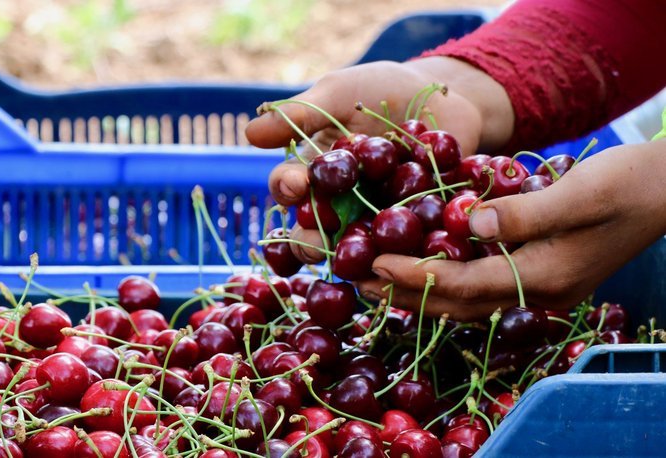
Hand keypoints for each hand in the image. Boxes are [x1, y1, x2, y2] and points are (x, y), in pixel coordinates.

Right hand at [246, 57, 512, 262]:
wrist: (445, 96)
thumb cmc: (382, 89)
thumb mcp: (340, 94)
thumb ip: (299, 114)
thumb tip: (249, 133)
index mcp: (315, 170)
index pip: (288, 186)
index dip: (286, 187)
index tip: (296, 182)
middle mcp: (339, 201)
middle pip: (313, 229)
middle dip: (308, 239)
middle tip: (314, 240)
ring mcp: (374, 217)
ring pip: (354, 247)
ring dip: (350, 254)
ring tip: (352, 257)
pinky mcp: (414, 227)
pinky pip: (405, 244)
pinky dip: (402, 250)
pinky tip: (404, 252)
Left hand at [357, 139, 665, 321]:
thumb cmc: (631, 185)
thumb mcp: (579, 194)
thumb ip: (523, 213)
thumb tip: (469, 223)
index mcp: (543, 277)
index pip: (464, 285)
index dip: (416, 275)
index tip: (372, 263)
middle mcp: (536, 291)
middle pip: (457, 303)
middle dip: (405, 293)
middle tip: (356, 281)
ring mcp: (540, 285)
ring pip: (467, 299)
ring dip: (421, 290)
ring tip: (377, 279)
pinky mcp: (541, 272)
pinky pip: (483, 284)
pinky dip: (448, 278)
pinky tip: (425, 264)